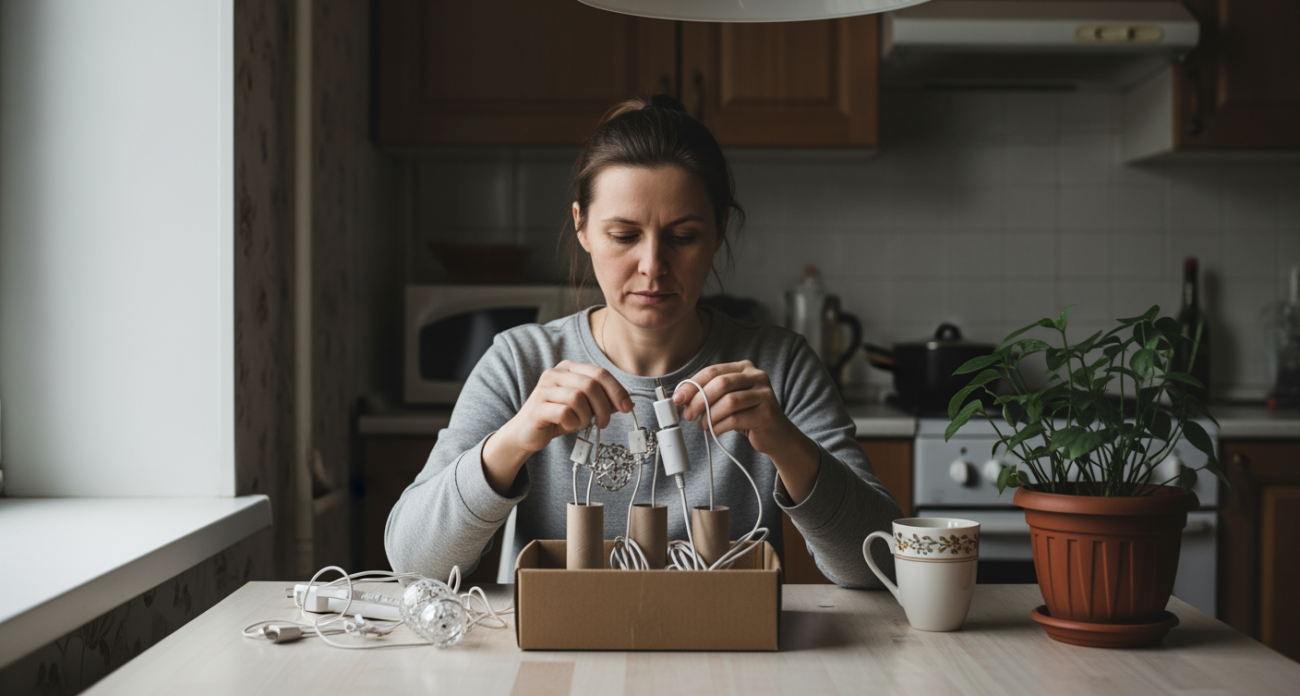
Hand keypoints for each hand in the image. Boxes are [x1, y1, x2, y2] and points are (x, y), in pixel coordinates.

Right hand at [483, 361, 630, 493]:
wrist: (525, 433)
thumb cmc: (557, 417)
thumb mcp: (582, 405)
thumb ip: (601, 399)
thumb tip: (627, 403)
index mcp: (568, 368)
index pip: (600, 373)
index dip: (617, 390)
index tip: (627, 407)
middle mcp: (555, 374)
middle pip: (591, 385)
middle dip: (604, 407)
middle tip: (604, 422)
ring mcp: (544, 389)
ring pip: (578, 398)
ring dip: (586, 417)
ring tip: (580, 423)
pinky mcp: (537, 407)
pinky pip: (565, 413)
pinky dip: (572, 423)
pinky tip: (568, 426)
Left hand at [672, 361, 794, 453]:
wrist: (777, 435)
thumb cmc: (748, 415)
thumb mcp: (728, 400)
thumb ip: (709, 394)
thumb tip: (680, 397)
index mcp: (745, 368)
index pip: (713, 371)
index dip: (692, 384)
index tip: (678, 398)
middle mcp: (757, 376)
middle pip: (721, 383)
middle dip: (699, 400)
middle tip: (688, 414)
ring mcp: (764, 394)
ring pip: (729, 402)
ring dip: (710, 415)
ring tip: (704, 425)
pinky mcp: (767, 414)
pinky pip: (736, 419)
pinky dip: (720, 426)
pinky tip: (715, 431)